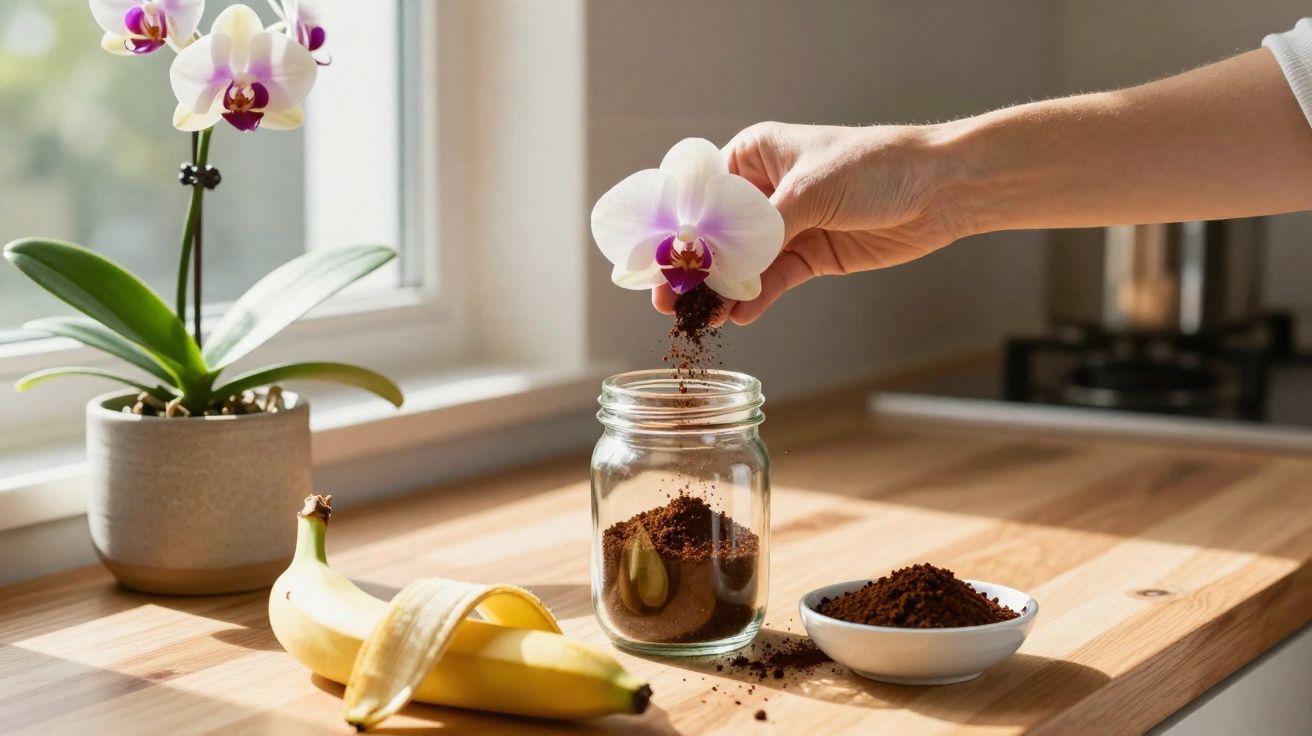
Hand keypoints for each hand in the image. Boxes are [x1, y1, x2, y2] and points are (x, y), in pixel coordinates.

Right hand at [652, 122, 968, 324]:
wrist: (941, 189)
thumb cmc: (876, 167)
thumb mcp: (811, 190)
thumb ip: (764, 229)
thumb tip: (722, 263)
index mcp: (755, 155)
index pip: (702, 193)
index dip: (676, 226)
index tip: (654, 258)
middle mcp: (764, 191)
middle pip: (716, 234)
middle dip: (692, 267)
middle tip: (667, 300)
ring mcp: (787, 226)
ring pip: (742, 264)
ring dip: (721, 291)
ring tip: (699, 319)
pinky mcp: (810, 256)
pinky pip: (773, 281)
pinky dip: (756, 300)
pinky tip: (738, 317)